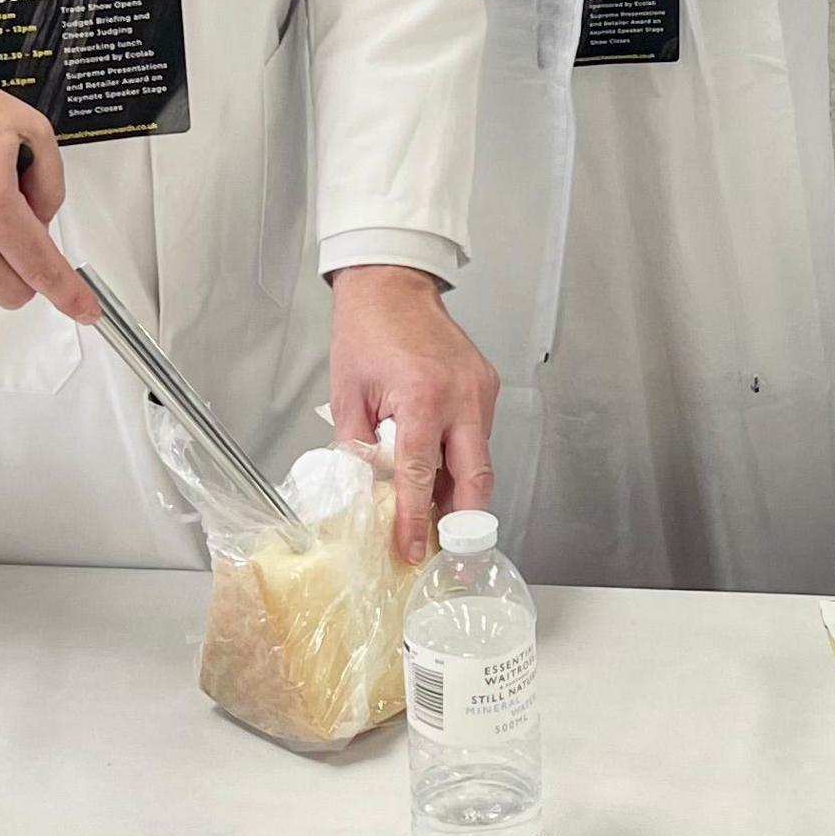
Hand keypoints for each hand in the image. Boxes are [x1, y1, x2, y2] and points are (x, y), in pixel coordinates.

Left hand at [328, 265, 496, 564]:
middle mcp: (462, 396)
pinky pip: (479, 435)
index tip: (410, 550)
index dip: (414, 520)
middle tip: (446, 549)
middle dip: (463, 521)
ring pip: (480, 459)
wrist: (392, 284)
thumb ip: (357, 449)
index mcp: (423, 398)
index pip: (420, 476)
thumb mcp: (348, 395)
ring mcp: (480, 390)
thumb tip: (364, 493)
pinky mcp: (486, 385)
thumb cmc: (366, 331)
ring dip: (460, 488)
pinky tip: (439, 466)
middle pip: (475, 478)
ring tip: (433, 508)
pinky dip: (461, 457)